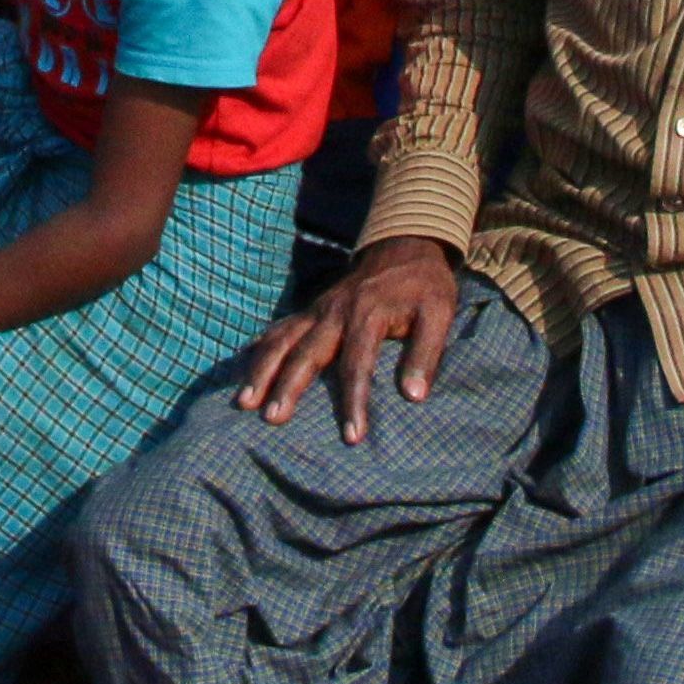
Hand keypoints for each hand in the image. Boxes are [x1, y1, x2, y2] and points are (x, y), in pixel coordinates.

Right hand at [238, 233, 466, 440]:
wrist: (403, 246)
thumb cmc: (424, 286)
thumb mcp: (439, 313)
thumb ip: (426, 353)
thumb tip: (414, 397)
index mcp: (367, 316)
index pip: (357, 365)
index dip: (353, 402)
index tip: (351, 437)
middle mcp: (334, 313)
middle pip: (305, 353)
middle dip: (287, 387)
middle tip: (272, 419)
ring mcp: (317, 310)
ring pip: (281, 340)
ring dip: (261, 370)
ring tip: (244, 403)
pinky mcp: (310, 310)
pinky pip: (278, 329)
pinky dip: (259, 350)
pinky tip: (244, 374)